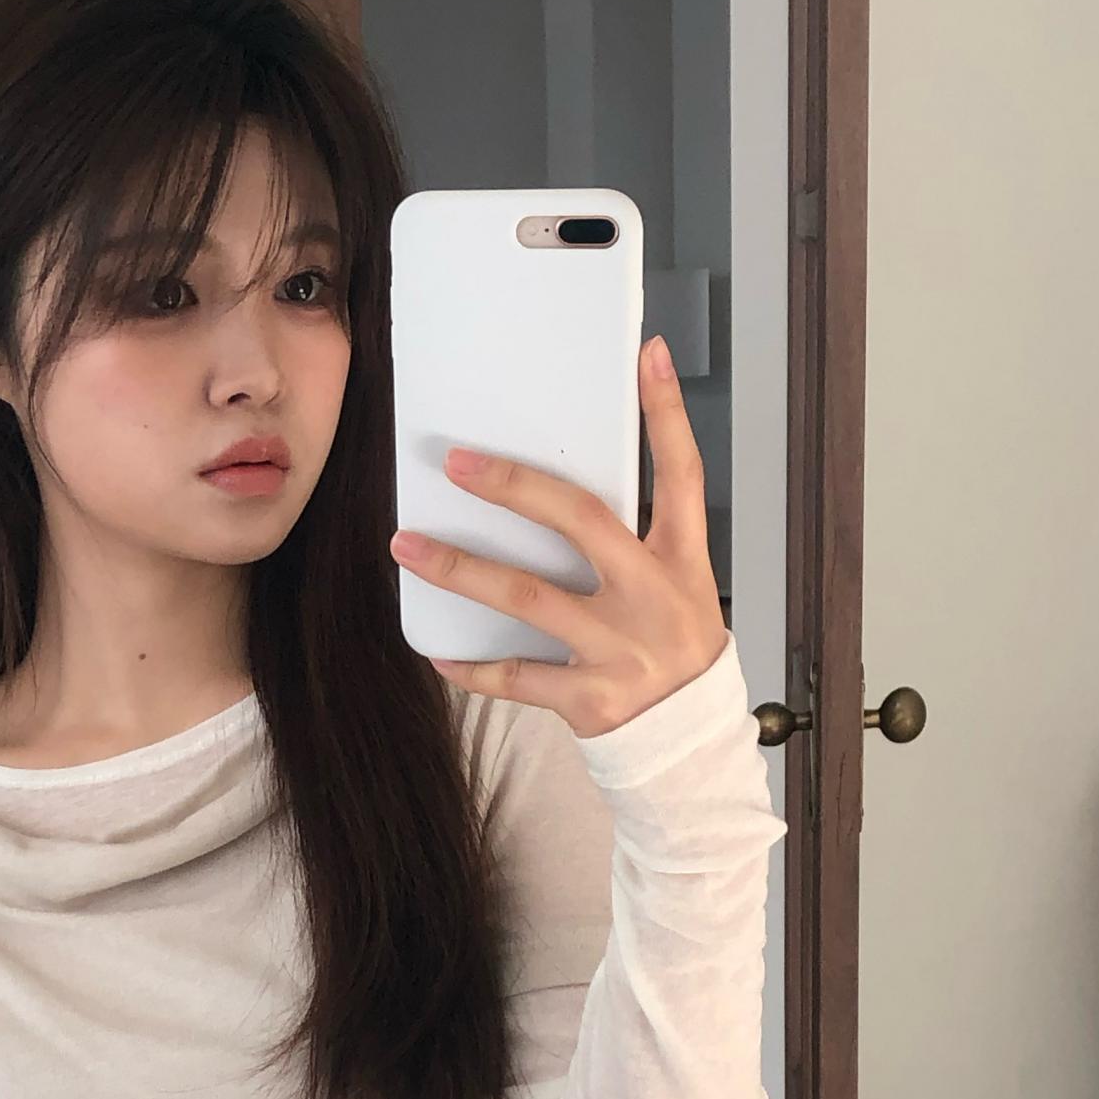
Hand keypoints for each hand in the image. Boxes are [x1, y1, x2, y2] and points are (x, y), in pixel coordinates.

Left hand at [388, 335, 729, 741]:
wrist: (690, 743)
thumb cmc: (673, 650)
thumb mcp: (680, 587)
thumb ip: (634, 539)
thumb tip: (555, 489)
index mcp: (682, 560)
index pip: (682, 473)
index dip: (666, 413)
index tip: (649, 355)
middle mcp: (653, 597)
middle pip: (581, 522)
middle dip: (516, 487)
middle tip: (457, 462)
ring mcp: (620, 648)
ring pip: (529, 596)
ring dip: (462, 569)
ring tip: (407, 546)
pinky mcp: (589, 697)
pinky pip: (516, 676)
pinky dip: (472, 667)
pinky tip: (435, 651)